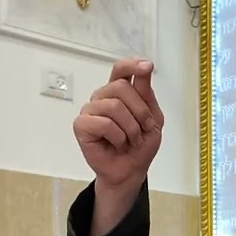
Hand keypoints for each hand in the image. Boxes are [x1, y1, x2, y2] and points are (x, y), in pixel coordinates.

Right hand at [73, 57, 164, 192]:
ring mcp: (90, 110)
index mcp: (119, 93)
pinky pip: (103, 123)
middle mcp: (102, 97)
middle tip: (144, 129)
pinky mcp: (82, 126)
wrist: (131, 171)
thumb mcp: (153, 119)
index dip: (132, 65)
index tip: (147, 66)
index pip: (120, 70)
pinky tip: (117, 144)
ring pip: (114, 106)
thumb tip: (145, 69)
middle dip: (140, 111)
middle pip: (121, 87)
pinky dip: (117, 136)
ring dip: (131, 128)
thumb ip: (146, 95)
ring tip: (131, 140)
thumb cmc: (139, 146)